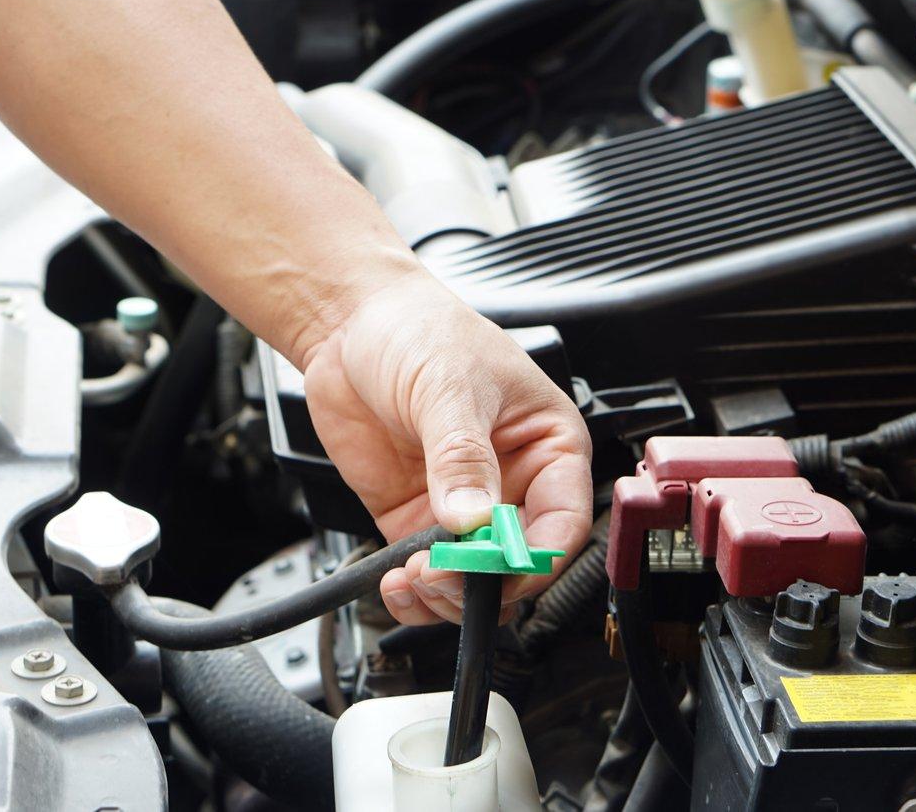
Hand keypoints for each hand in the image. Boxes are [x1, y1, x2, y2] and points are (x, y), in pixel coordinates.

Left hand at [303, 270, 592, 624]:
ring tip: (416, 579)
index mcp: (549, 446)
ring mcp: (462, 505)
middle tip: (445, 573)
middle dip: (484, 580)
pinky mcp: (416, 517)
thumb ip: (460, 454)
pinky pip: (426, 571)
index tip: (499, 564)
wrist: (352, 321)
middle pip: (518, 562)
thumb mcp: (448, 384)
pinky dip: (413, 591)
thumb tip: (472, 517)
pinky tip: (396, 581)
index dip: (537, 554)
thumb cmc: (421, 328)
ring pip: (474, 579)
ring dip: (447, 594)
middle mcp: (513, 482)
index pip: (563, 521)